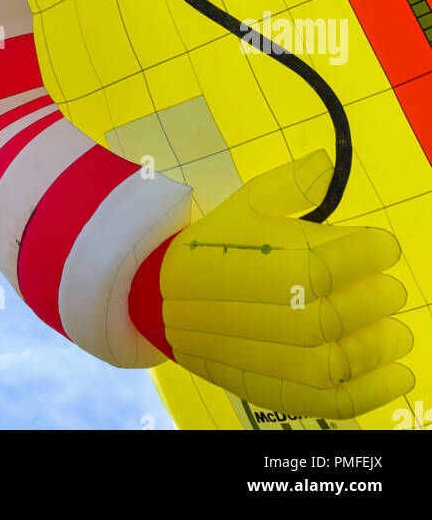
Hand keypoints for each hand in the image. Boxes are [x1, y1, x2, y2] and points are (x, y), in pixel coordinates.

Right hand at [160, 150, 413, 419]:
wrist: (165, 298)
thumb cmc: (215, 244)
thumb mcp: (245, 204)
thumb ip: (289, 185)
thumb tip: (326, 161)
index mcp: (254, 263)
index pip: (321, 264)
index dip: (363, 254)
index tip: (385, 246)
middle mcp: (258, 314)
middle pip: (330, 315)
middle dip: (372, 301)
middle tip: (393, 290)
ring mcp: (264, 357)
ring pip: (331, 362)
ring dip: (375, 350)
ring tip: (398, 334)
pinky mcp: (271, 389)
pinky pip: (325, 401)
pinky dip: (367, 394)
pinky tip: (397, 379)